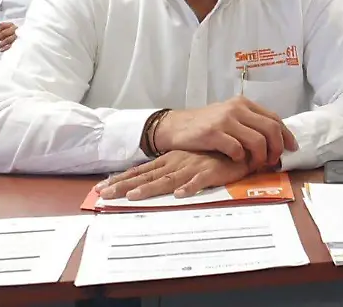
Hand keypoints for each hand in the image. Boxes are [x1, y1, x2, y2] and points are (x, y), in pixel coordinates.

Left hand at [0, 22, 16, 52]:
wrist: (25, 39)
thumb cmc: (12, 34)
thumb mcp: (4, 30)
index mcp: (11, 25)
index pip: (2, 25)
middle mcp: (15, 30)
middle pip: (4, 33)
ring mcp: (17, 36)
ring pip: (7, 40)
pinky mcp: (19, 42)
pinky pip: (12, 45)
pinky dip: (5, 48)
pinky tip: (1, 50)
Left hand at [95, 151, 251, 199]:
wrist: (240, 145)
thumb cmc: (214, 156)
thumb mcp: (190, 161)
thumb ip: (174, 171)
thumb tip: (155, 183)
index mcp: (171, 160)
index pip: (142, 171)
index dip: (121, 180)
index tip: (101, 188)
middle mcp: (177, 163)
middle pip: (148, 177)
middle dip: (124, 186)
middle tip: (103, 195)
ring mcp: (193, 167)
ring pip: (168, 179)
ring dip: (151, 188)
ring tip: (133, 197)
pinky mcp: (212, 172)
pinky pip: (200, 180)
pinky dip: (190, 187)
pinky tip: (180, 194)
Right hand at [154, 97, 297, 168]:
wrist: (175, 126)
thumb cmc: (205, 124)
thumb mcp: (230, 116)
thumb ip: (250, 123)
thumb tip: (275, 138)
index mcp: (244, 103)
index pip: (274, 118)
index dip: (286, 135)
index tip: (291, 148)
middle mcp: (237, 109)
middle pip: (271, 129)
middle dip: (277, 148)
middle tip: (273, 161)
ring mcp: (225, 120)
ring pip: (257, 141)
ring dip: (261, 157)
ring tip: (256, 164)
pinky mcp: (213, 133)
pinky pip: (237, 149)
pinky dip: (241, 159)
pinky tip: (237, 161)